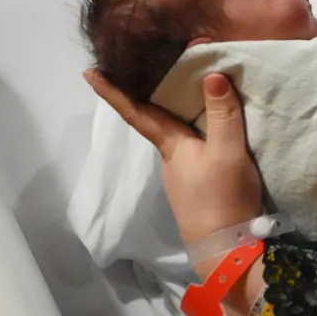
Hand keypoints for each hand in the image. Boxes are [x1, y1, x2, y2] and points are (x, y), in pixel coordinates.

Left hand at [83, 70, 263, 250]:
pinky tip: (206, 123)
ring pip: (174, 131)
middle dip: (145, 93)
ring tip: (184, 84)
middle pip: (154, 118)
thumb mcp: (227, 151)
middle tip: (142, 66)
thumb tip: (211, 74)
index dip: (112, 92)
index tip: (88, 72)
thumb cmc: (221, 197)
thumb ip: (222, 114)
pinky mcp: (199, 184)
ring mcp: (183, 173)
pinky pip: (191, 143)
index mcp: (170, 146)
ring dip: (172, 108)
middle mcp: (171, 157)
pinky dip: (192, 124)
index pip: (135, 112)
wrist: (228, 249)